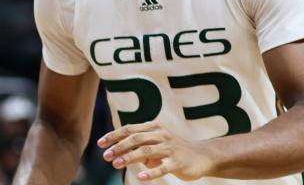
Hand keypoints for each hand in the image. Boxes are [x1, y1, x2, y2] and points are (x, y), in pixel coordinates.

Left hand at [98, 122, 215, 180]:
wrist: (203, 155)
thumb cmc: (174, 149)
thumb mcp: (156, 143)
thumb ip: (140, 146)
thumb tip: (122, 155)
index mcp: (154, 127)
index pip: (129, 129)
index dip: (114, 136)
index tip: (100, 143)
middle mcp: (161, 135)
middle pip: (135, 138)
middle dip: (118, 147)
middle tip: (106, 156)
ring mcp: (170, 148)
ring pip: (146, 151)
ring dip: (129, 157)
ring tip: (116, 164)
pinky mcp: (178, 162)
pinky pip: (163, 167)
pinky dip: (151, 172)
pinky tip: (141, 177)